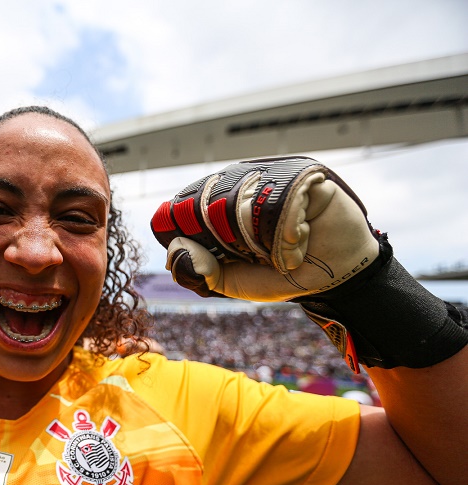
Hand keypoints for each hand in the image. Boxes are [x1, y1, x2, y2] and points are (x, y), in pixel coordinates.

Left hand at [150, 156, 378, 301]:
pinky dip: (291, 232)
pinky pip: (286, 199)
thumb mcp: (234, 281)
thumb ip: (202, 272)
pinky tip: (301, 243)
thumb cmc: (282, 273)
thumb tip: (176, 251)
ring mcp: (271, 177)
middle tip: (257, 257)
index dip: (188, 228)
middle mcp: (241, 186)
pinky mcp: (305, 176)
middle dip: (231, 239)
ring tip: (283, 254)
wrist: (333, 277)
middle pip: (210, 202)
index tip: (213, 253)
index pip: (184, 205)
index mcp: (217, 208)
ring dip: (263, 238)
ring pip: (246, 199)